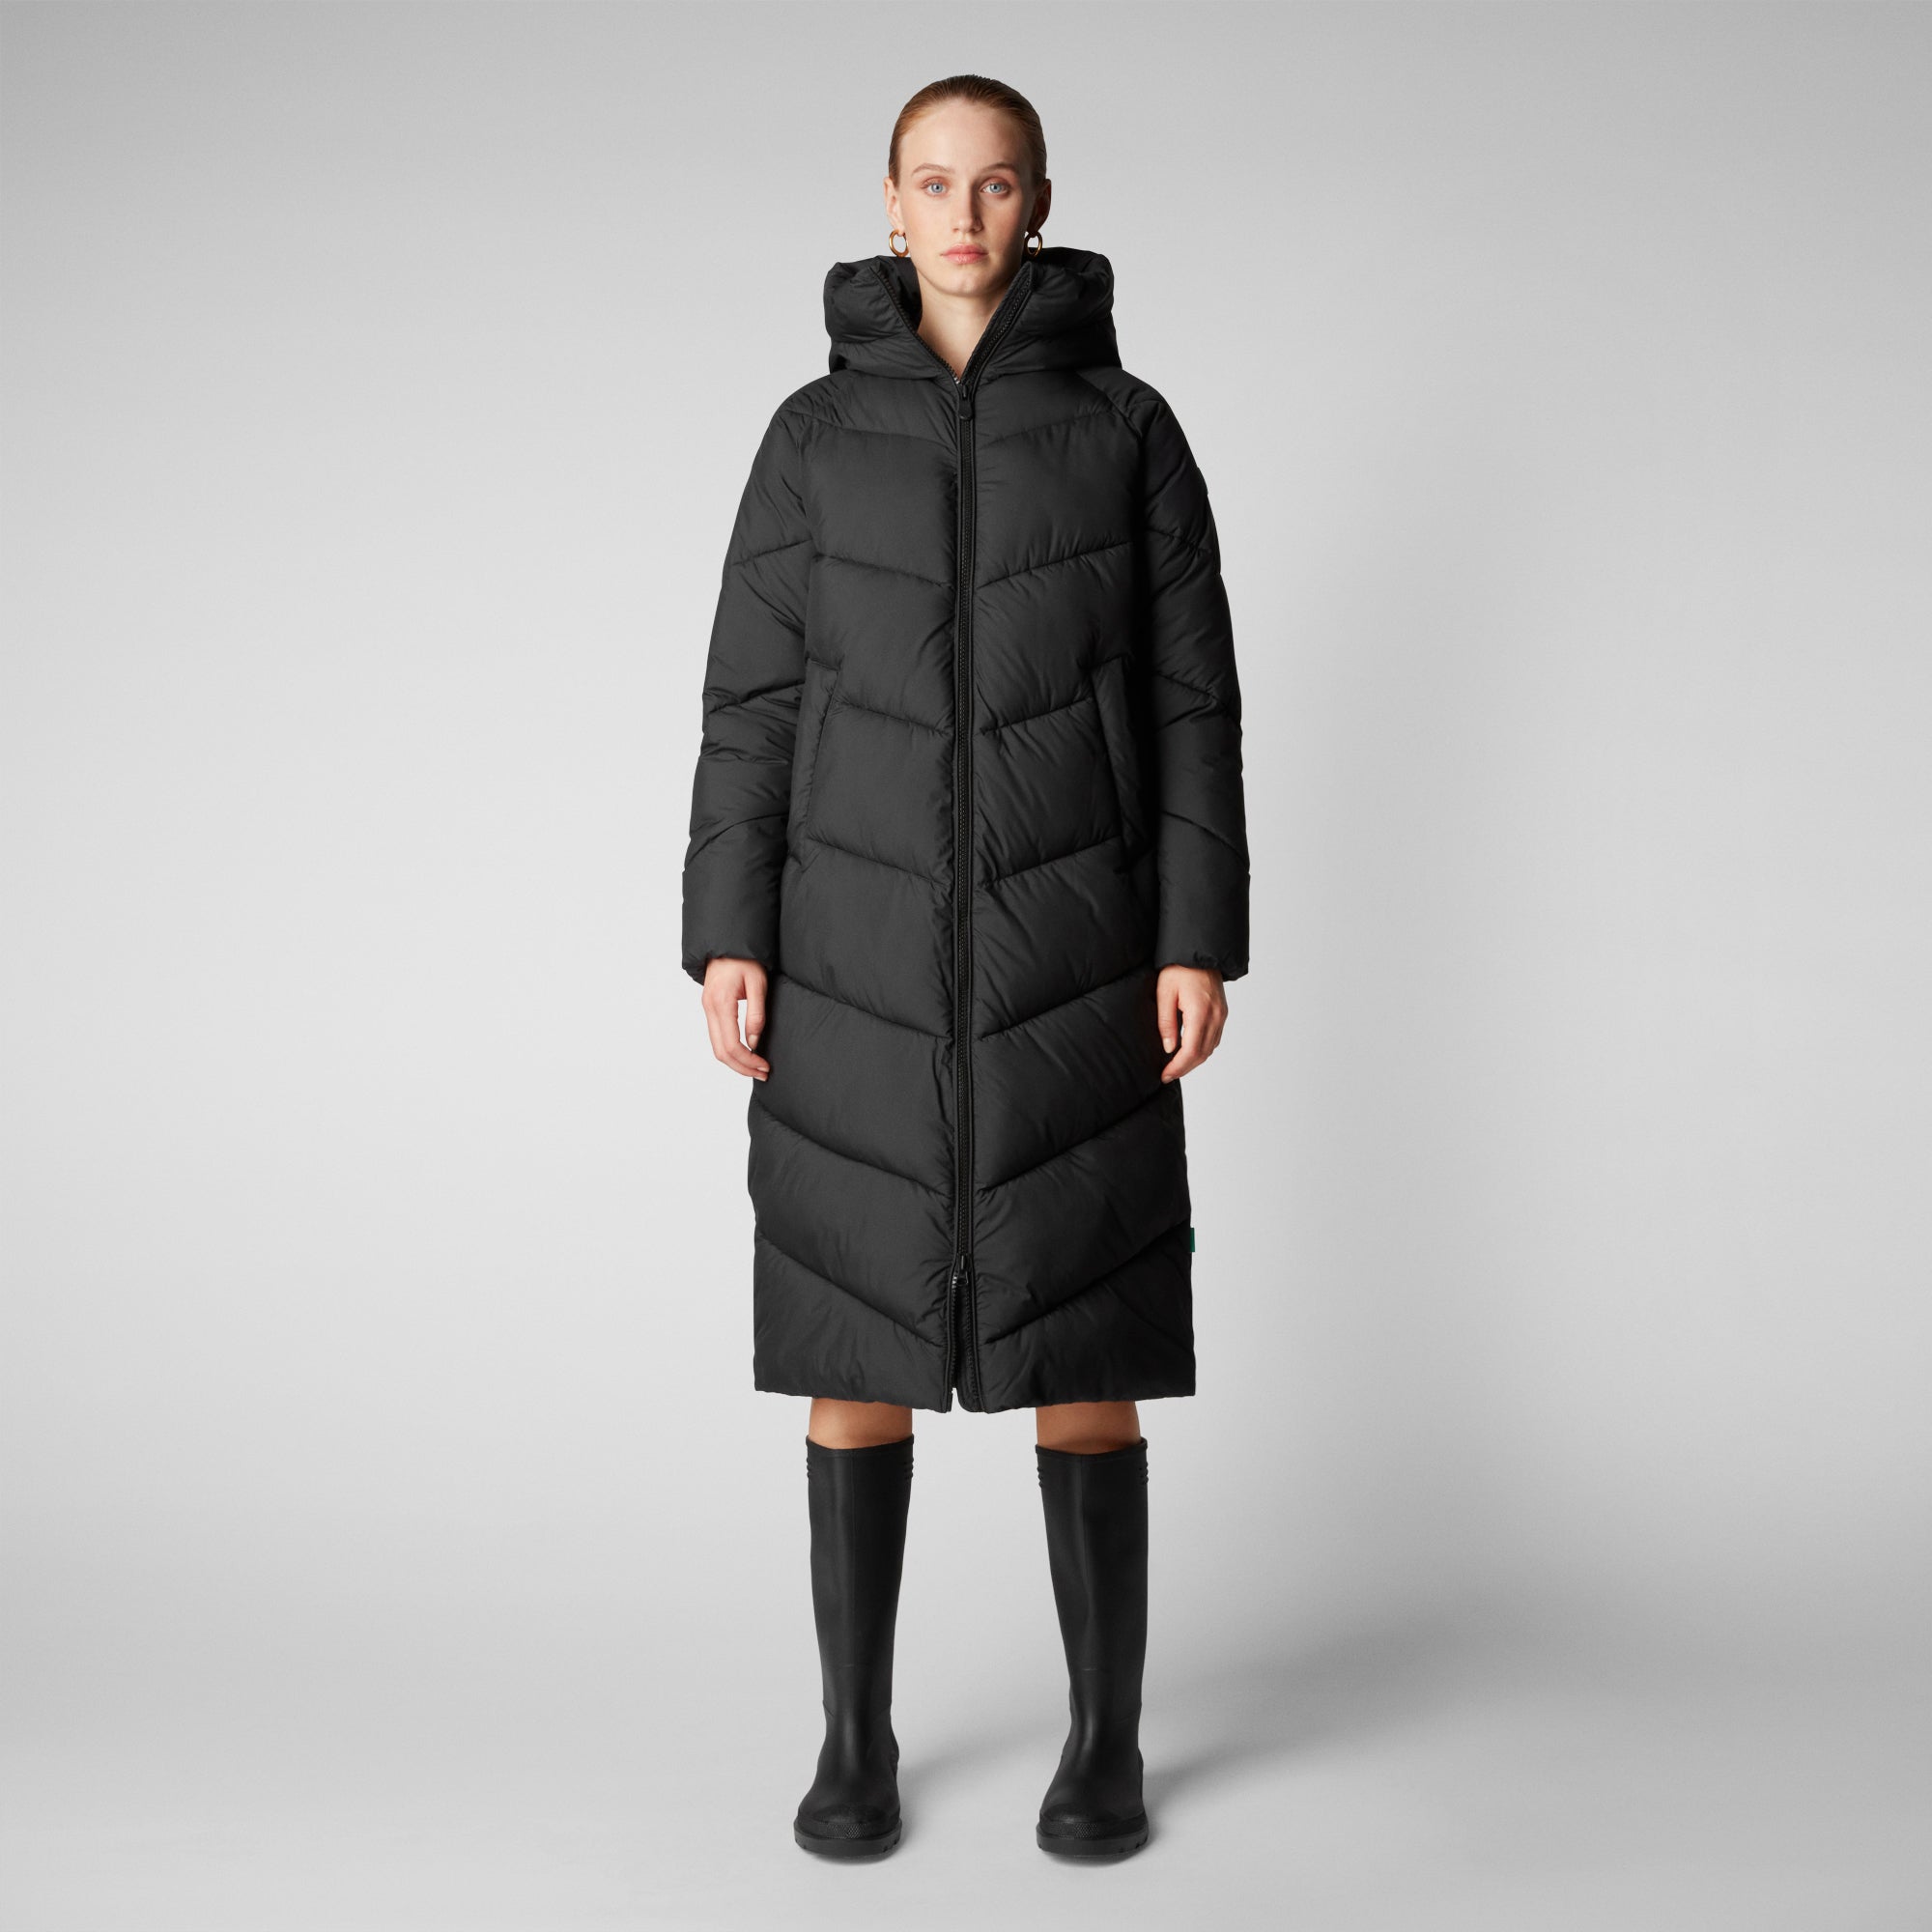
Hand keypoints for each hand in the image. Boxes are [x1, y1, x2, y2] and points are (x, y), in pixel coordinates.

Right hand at [702, 956, 770, 1080]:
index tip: (765, 1066)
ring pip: (717, 1047)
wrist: (727, 943)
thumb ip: (756, 1014)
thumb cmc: (745, 960)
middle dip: (742, 1067)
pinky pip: (717, 1037)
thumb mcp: (758, 984)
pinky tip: (745, 1053)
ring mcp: (707, 1009)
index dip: (748, 1060)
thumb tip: (755, 1042)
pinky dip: (730, 1051)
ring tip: (756, 1067)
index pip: (732, 1044)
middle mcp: (710, 1009)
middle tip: (763, 1073)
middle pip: (721, 1052)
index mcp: (721, 1003)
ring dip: (735, 1062)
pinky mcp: (710, 1009)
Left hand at [1156, 964, 1226, 1080]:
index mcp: (1200, 1012)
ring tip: (1176, 1066)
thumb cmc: (1179, 969)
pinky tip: (1190, 1051)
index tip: (1165, 1075)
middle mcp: (1215, 1016)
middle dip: (1185, 1068)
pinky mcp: (1222, 1012)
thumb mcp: (1165, 993)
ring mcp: (1222, 1015)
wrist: (1199, 952)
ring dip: (1194, 1061)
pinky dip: (1202, 1049)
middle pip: (1202, 1054)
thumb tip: (1169, 1048)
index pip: (1191, 1050)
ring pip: (1210, 1048)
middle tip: (1167, 1075)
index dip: (1178, 1067)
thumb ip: (1166, 1023)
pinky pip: (1215, 1038)